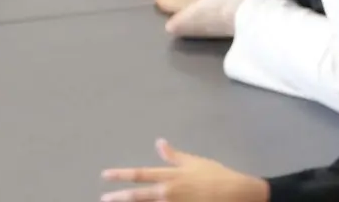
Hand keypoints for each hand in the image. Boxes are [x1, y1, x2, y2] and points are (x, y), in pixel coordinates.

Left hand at [100, 140, 268, 200]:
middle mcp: (167, 192)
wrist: (233, 194)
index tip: (105, 175)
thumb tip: (159, 142)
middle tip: (104, 198)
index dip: (121, 175)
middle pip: (136, 196)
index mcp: (171, 176)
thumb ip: (174, 155)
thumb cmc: (215, 176)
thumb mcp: (194, 162)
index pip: (140, 174)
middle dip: (118, 196)